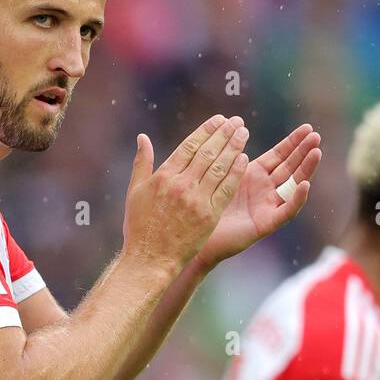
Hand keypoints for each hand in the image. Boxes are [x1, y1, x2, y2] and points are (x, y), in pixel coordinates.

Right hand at [122, 115, 249, 273]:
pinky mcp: (209, 216)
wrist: (150, 259)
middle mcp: (181, 185)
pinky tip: (244, 159)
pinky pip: (225, 189)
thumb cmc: (140, 228)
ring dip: (233, 147)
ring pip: (219, 167)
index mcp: (164, 176)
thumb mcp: (135, 192)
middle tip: (237, 122)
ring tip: (243, 134)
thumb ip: (142, 163)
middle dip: (224, 134)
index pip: (189, 146)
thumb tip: (142, 137)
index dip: (206, 131)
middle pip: (207, 152)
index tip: (219, 120)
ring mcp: (196, 200)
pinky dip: (235, 172)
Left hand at [193, 124, 321, 270]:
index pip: (279, 155)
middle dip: (303, 151)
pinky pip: (286, 211)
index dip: (292, 142)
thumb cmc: (204, 206)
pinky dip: (296, 199)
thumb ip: (230, 156)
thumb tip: (234, 127)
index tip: (307, 127)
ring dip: (305, 169)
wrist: (198, 238)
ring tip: (316, 152)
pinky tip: (304, 185)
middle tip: (316, 136)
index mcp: (254, 175)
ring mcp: (267, 206)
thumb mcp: (220, 175)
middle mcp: (265, 189)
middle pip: (290, 167)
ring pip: (293, 186)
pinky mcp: (266, 224)